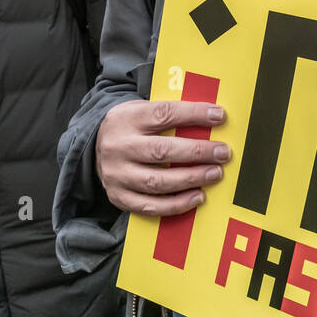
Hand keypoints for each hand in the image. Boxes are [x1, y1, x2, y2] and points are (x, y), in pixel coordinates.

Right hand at [95, 100, 228, 215]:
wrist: (93, 146)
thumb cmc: (131, 127)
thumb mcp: (142, 110)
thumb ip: (170, 114)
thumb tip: (212, 117)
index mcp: (126, 118)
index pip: (163, 114)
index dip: (193, 115)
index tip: (219, 116)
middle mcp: (118, 146)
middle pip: (161, 151)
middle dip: (197, 152)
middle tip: (223, 153)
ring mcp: (116, 174)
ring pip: (157, 181)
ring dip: (191, 179)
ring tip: (215, 174)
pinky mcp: (118, 197)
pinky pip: (150, 206)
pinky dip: (177, 204)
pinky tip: (198, 196)